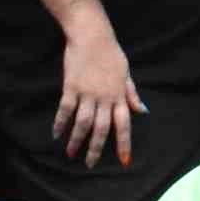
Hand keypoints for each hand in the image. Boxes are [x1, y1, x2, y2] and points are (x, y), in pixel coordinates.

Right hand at [48, 18, 140, 166]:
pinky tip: (56, 134)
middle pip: (101, 129)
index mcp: (119, 96)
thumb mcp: (126, 73)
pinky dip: (60, 123)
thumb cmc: (111, 53)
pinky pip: (65, 109)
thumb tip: (143, 110)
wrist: (92, 36)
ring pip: (83, 123)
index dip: (124, 143)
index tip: (124, 160)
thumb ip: (132, 94)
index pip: (124, 125)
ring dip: (76, 140)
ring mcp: (87, 93)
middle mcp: (105, 98)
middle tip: (90, 164)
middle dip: (96, 149)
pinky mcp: (71, 87)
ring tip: (71, 154)